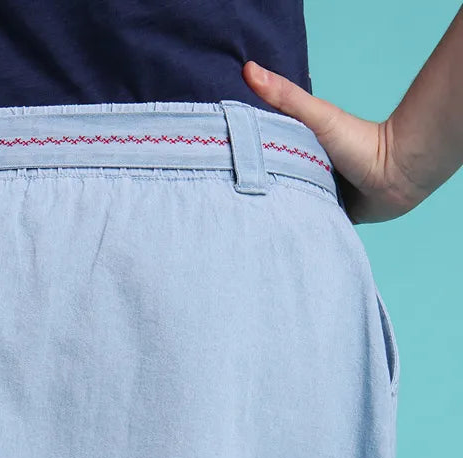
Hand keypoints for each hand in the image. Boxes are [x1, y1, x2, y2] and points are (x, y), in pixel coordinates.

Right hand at [242, 61, 428, 223]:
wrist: (397, 176)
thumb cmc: (361, 142)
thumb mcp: (318, 116)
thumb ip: (285, 97)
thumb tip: (249, 69)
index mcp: (299, 145)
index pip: (263, 149)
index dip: (244, 154)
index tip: (218, 162)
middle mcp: (306, 168)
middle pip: (272, 179)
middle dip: (258, 189)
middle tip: (233, 201)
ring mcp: (317, 192)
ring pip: (287, 203)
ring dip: (276, 210)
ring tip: (251, 222)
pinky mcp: (328, 214)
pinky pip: (305, 223)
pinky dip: (295, 227)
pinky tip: (277, 232)